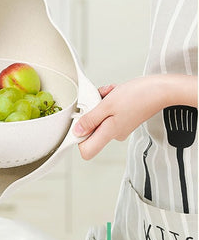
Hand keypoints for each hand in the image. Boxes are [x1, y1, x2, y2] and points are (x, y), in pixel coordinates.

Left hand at [73, 75, 197, 159]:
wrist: (162, 89)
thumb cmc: (139, 96)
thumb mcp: (107, 105)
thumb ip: (90, 120)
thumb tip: (77, 132)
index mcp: (109, 133)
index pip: (86, 150)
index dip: (78, 138)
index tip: (77, 123)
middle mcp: (114, 133)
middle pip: (92, 128)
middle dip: (92, 111)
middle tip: (99, 100)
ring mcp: (120, 126)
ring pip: (100, 115)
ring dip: (102, 102)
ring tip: (111, 94)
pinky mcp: (124, 118)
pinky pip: (109, 110)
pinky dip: (110, 100)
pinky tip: (116, 93)